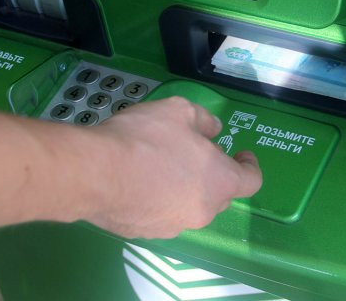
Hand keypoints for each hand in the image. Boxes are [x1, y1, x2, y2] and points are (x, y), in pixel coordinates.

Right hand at [84, 97, 261, 238]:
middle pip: (219, 194)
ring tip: (159, 164)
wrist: (93, 173)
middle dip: (212, 174)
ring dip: (184, 188)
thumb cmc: (146, 138)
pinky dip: (158, 200)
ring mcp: (173, 227)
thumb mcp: (180, 111)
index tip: (240, 154)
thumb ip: (204, 120)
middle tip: (193, 152)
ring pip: (189, 206)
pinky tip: (137, 181)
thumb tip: (213, 130)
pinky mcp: (144, 234)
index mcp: (220, 182)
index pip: (251, 181)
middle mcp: (203, 211)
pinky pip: (161, 214)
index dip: (249, 165)